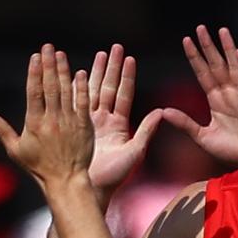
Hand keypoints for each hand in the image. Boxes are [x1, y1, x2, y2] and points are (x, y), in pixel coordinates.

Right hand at [0, 44, 92, 189]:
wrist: (65, 180)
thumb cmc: (39, 168)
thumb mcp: (16, 150)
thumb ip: (2, 130)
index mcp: (34, 123)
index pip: (34, 92)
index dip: (34, 73)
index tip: (35, 57)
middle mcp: (51, 120)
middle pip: (50, 87)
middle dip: (48, 65)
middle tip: (48, 47)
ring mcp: (68, 122)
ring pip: (66, 91)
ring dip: (63, 71)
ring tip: (60, 54)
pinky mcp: (84, 126)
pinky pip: (82, 103)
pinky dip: (80, 88)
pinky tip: (79, 73)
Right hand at [87, 44, 160, 193]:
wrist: (91, 190)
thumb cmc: (115, 177)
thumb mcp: (134, 153)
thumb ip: (146, 132)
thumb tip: (161, 112)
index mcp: (119, 126)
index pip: (123, 95)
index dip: (127, 76)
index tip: (130, 58)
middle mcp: (105, 121)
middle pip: (108, 88)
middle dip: (111, 67)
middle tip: (115, 47)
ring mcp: (89, 123)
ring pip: (92, 91)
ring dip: (95, 73)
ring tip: (98, 54)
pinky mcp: (76, 128)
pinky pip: (75, 103)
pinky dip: (75, 87)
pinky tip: (75, 72)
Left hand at [161, 26, 237, 169]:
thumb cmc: (232, 150)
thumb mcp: (203, 137)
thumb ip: (185, 123)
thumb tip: (163, 111)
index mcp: (215, 101)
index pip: (203, 74)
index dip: (195, 58)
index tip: (186, 41)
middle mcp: (228, 94)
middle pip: (216, 65)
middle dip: (208, 47)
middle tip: (200, 28)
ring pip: (232, 67)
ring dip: (226, 49)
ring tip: (221, 31)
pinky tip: (237, 52)